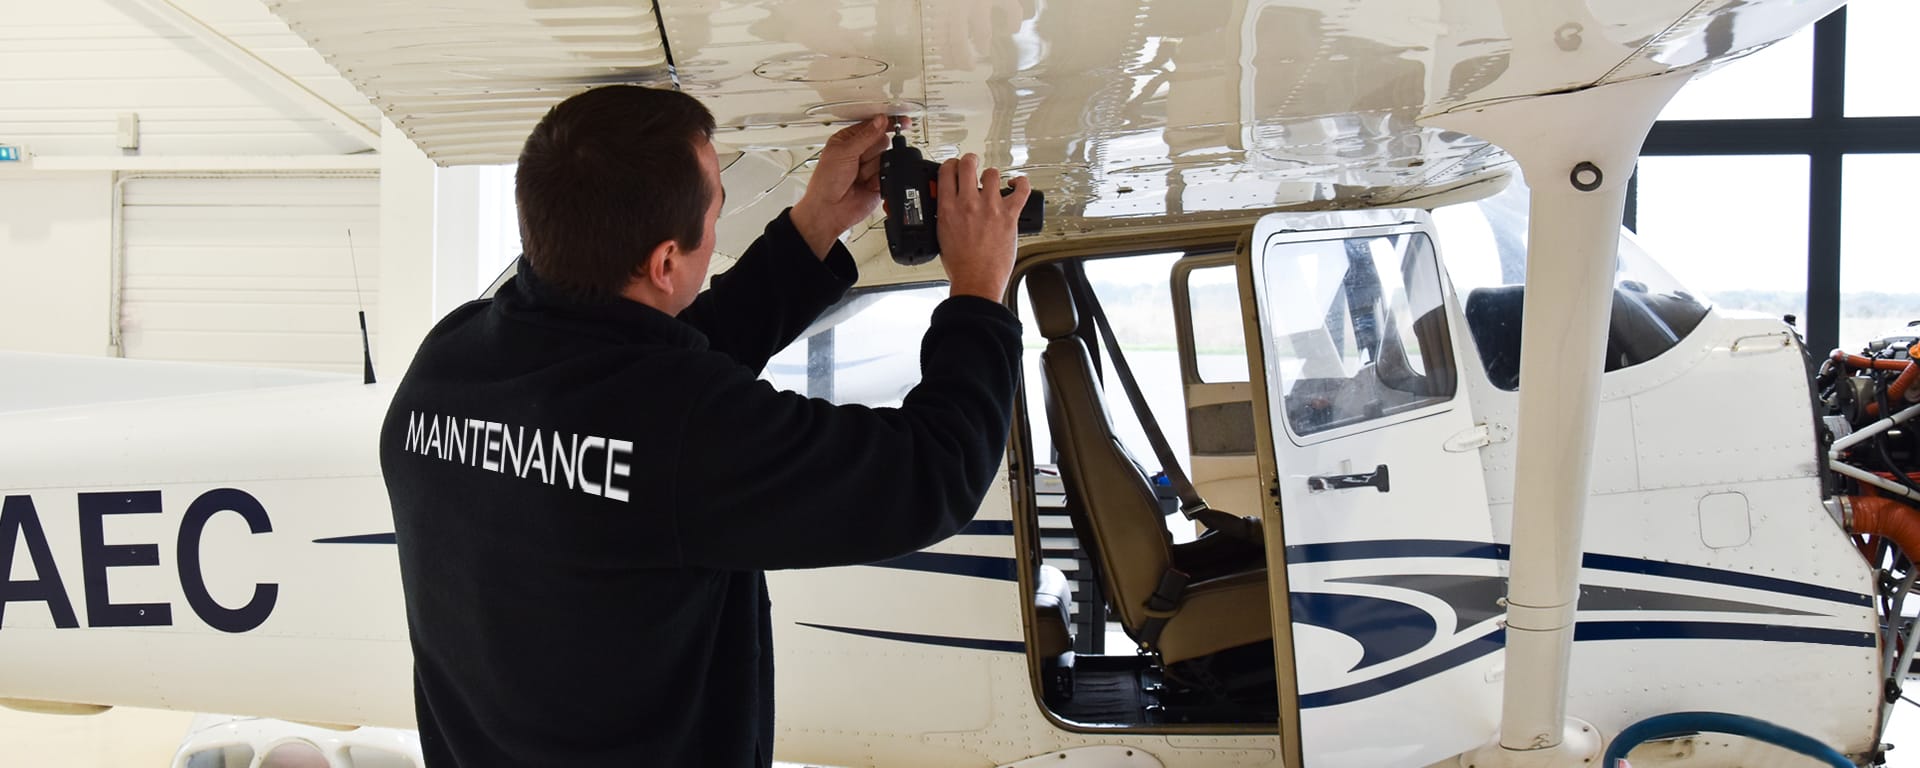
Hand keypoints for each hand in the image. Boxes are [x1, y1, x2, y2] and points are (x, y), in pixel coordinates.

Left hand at [790, 115, 906, 258]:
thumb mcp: (843, 152)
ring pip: (887, 158)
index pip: (872, 125)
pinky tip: (867, 184)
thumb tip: (881, 121)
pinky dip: (880, 179)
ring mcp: (870, 168)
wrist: (829, 211)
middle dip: (872, 151)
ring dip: (872, 168)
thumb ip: (865, 136)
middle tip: (859, 161)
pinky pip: (890, 174)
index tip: (900, 120)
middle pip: (883, 141)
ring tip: (859, 177)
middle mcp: (860, 152)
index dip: (885, 123)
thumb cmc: (825, 183)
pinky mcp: (879, 182)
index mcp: (848, 140)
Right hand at [936, 153, 1029, 301]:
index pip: (946, 172)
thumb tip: (949, 206)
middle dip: (969, 161)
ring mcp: (990, 207)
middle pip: (968, 164)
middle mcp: (968, 203)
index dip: (950, 165)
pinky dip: (1021, 183)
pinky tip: (1017, 184)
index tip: (954, 167)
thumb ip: (945, 216)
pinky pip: (1021, 190)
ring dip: (991, 176)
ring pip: (992, 173)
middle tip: (971, 165)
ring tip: (992, 182)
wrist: (976, 280)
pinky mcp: (1009, 215)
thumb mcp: (941, 236)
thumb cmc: (961, 265)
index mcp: (948, 208)